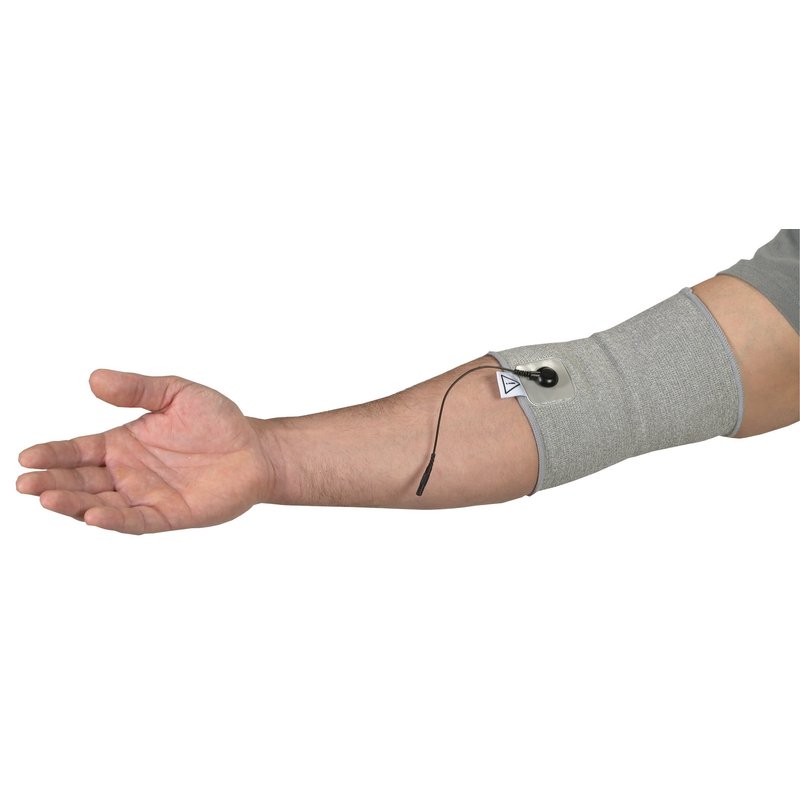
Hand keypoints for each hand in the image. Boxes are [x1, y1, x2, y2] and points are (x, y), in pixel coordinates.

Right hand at [16, 370, 274, 533]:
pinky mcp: (168, 514)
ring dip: (73, 504)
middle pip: (81, 481)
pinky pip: (136, 521)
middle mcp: (128, 473)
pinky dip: (114, 520)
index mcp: (122, 444)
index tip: (26, 456)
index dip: (52, 454)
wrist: (255, 448)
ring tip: (47, 499)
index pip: (78, 451)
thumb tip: (93, 378)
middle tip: (25, 483)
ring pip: (101, 504)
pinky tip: (94, 515)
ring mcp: (146, 496)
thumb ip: (137, 388)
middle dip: (52, 482)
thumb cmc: (217, 420)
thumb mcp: (176, 393)